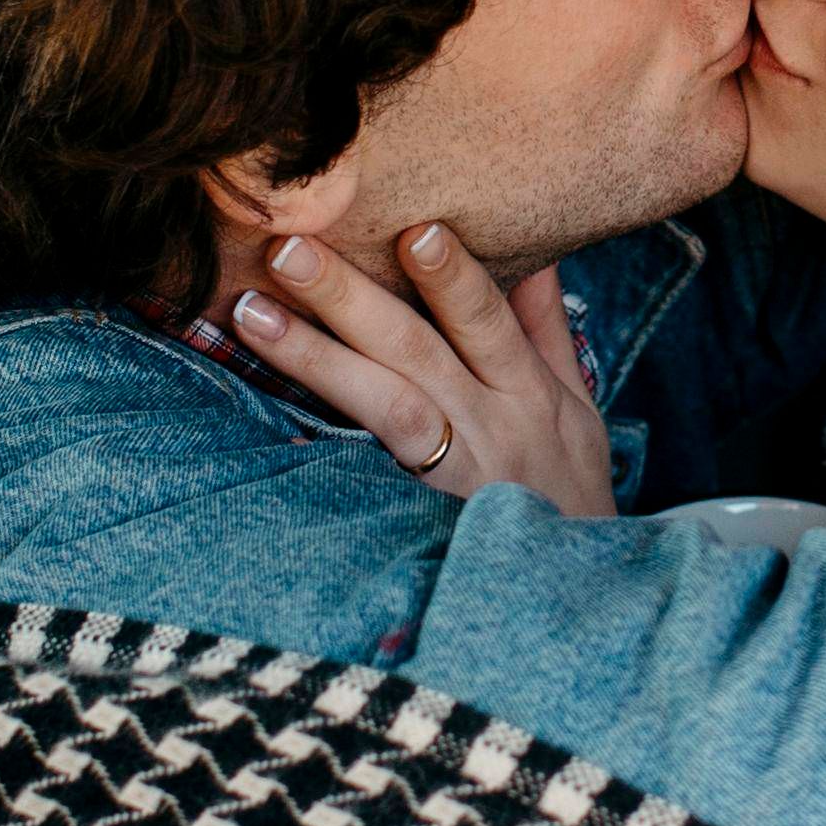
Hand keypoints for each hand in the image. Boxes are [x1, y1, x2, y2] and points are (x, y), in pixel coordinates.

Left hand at [232, 225, 615, 517]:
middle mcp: (490, 429)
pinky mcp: (409, 518)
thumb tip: (536, 254)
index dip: (454, 278)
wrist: (564, 597)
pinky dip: (316, 435)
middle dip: (351, 298)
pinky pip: (360, 473)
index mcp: (530, 393)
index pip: (488, 324)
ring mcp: (449, 477)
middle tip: (290, 249)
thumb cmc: (566, 489)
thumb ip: (544, 330)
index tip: (413, 228)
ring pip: (379, 406)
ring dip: (312, 355)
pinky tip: (263, 403)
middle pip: (415, 353)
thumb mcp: (575, 408)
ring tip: (250, 311)